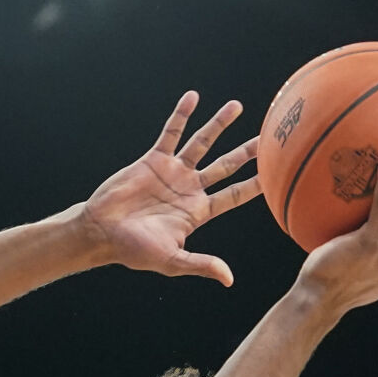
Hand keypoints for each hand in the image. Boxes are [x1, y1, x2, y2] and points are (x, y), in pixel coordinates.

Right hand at [80, 92, 260, 285]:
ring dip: (218, 125)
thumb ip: (200, 264)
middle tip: (268, 137)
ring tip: (236, 106)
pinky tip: (193, 97)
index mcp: (198, 211)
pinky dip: (182, 115)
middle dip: (247, 152)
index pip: (234, 195)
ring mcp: (172, 172)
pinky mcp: (153, 159)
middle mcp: (189, 188)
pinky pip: (171, 133)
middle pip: (226, 165)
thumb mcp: (171, 260)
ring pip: (202, 143)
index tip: (277, 174)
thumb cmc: (133, 250)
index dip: (255, 185)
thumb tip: (229, 279)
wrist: (100, 231)